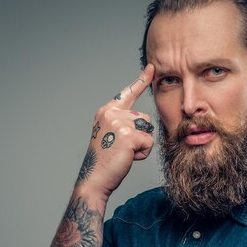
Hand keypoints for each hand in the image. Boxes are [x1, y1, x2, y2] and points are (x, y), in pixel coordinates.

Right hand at [76, 64, 154, 198]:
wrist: (95, 179)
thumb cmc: (105, 161)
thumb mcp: (112, 135)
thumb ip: (124, 123)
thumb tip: (143, 121)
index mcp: (107, 111)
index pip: (127, 93)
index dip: (141, 81)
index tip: (151, 68)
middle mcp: (111, 113)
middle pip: (144, 119)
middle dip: (140, 136)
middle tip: (121, 149)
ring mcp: (119, 123)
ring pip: (148, 131)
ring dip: (142, 145)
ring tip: (124, 153)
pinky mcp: (128, 135)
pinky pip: (148, 143)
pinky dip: (142, 154)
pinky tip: (127, 158)